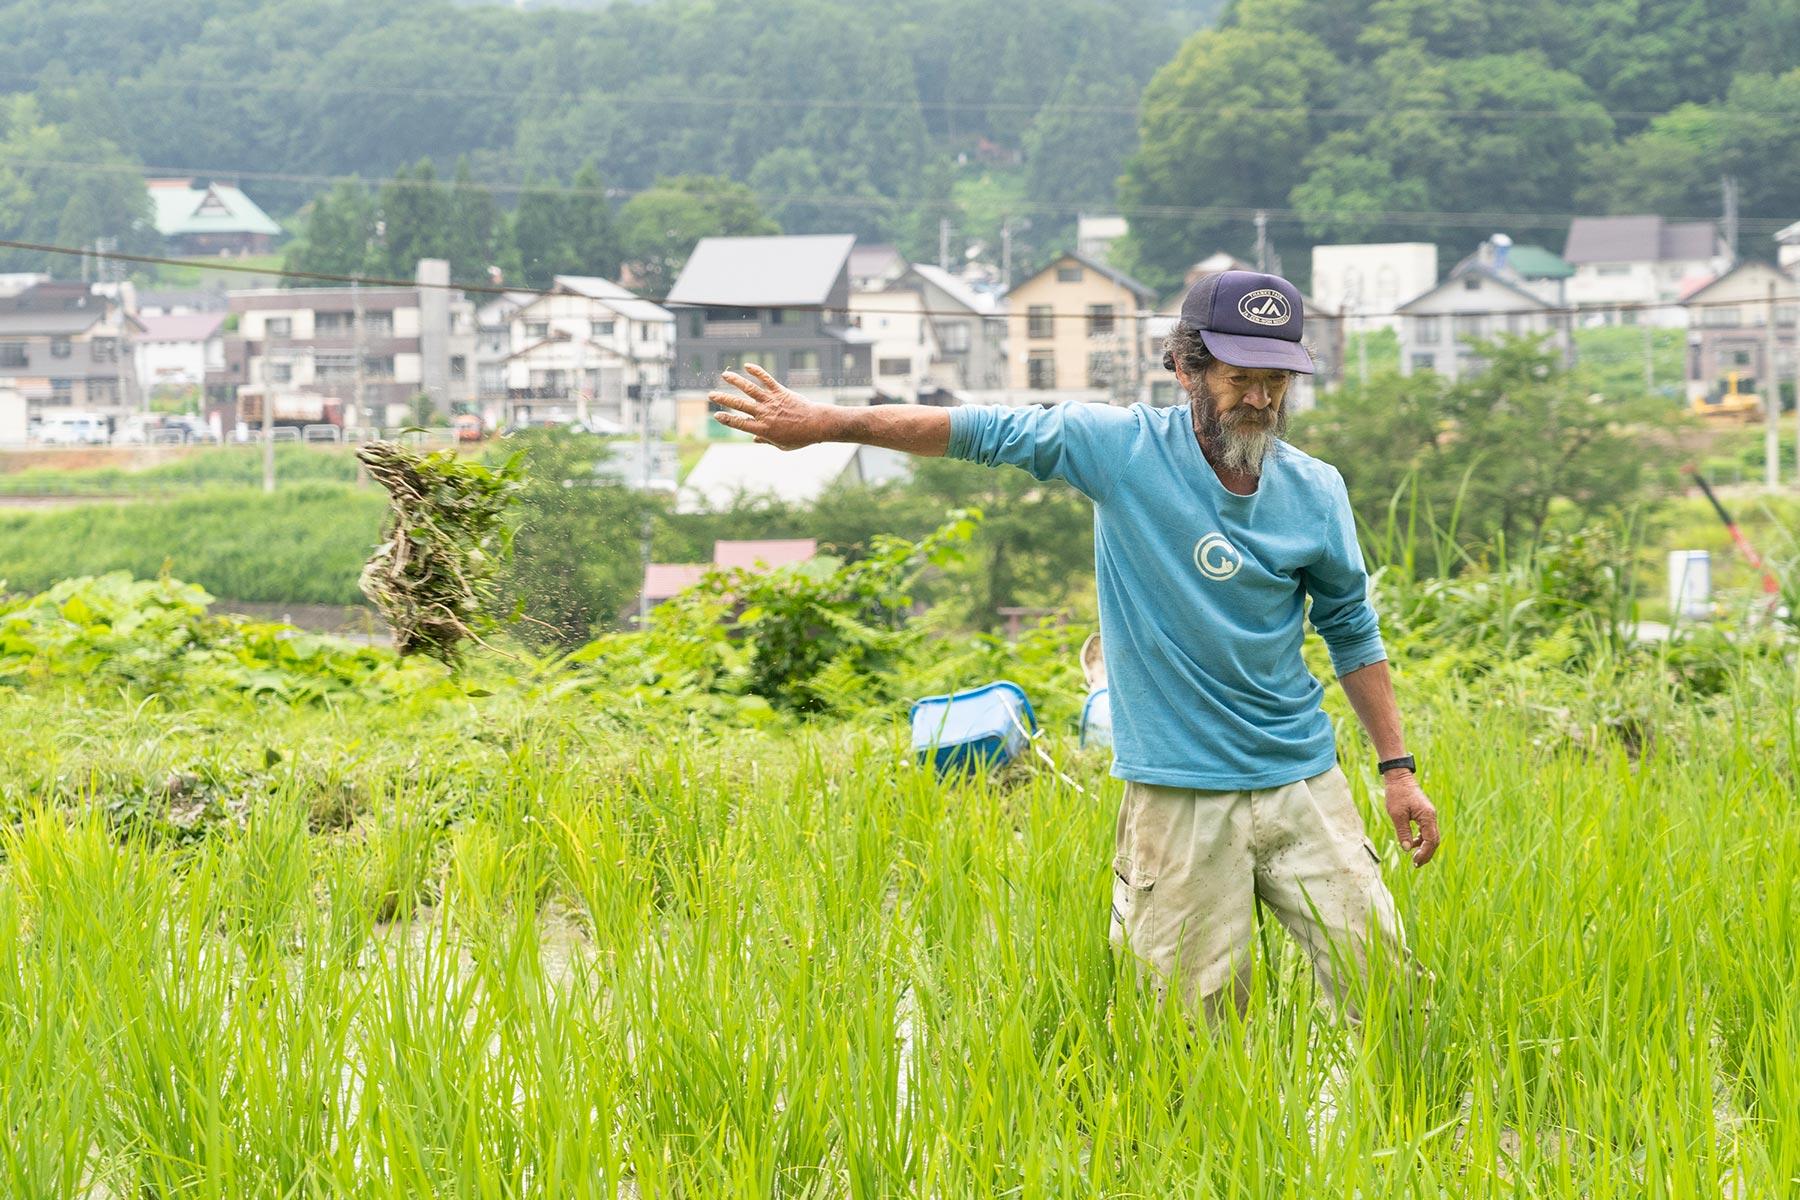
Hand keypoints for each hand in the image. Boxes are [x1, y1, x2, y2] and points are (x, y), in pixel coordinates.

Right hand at [708, 364, 837, 449]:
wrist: (817, 424)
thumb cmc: (799, 438)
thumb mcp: (781, 445)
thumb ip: (766, 441)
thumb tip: (755, 439)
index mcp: (763, 429)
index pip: (739, 424)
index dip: (726, 419)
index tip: (716, 415)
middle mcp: (764, 414)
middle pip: (739, 405)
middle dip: (724, 399)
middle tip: (711, 394)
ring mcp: (771, 401)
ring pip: (750, 389)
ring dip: (736, 381)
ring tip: (725, 375)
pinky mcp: (780, 392)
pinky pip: (767, 380)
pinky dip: (757, 372)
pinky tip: (747, 365)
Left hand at [1383, 771, 1440, 866]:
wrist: (1399, 778)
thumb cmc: (1397, 794)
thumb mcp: (1397, 815)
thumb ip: (1403, 832)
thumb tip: (1406, 849)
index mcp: (1427, 817)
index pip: (1431, 841)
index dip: (1424, 853)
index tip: (1415, 861)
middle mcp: (1431, 817)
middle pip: (1434, 840)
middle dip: (1426, 854)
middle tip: (1416, 864)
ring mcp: (1429, 815)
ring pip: (1431, 836)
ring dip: (1424, 848)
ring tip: (1414, 858)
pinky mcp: (1424, 814)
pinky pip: (1426, 830)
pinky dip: (1421, 839)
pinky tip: (1411, 844)